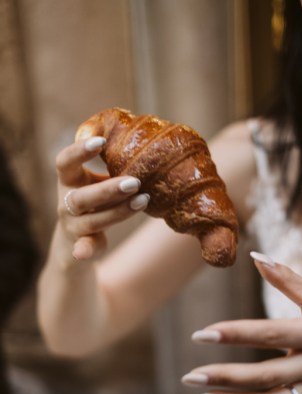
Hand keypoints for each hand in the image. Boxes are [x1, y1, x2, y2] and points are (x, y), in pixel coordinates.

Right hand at [56, 136, 149, 260]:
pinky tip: (83, 253)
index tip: (101, 141)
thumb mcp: (97, 182)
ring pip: (92, 221)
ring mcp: (72, 225)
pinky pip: (82, 248)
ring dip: (118, 212)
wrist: (75, 241)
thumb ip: (111, 166)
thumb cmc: (94, 200)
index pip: (65, 162)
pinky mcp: (80, 245)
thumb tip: (144, 140)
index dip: (80, 151)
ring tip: (143, 201)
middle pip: (81, 197)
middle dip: (108, 190)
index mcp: (68, 180)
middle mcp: (66, 202)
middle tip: (135, 182)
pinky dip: (83, 250)